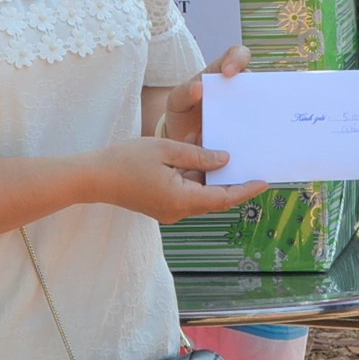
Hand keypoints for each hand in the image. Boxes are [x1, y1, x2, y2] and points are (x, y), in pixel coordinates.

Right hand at [89, 137, 269, 222]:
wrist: (93, 177)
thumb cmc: (126, 160)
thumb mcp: (165, 149)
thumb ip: (198, 155)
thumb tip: (225, 159)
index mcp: (182, 199)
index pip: (223, 198)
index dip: (245, 190)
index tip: (264, 182)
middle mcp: (178, 210)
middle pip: (213, 197)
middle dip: (230, 179)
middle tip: (249, 162)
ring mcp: (169, 210)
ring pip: (199, 193)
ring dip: (209, 174)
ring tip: (220, 149)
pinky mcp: (160, 204)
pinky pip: (185, 191)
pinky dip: (193, 175)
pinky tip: (195, 153)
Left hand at [158, 46, 250, 151]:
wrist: (182, 138)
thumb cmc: (182, 111)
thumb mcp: (177, 101)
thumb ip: (183, 93)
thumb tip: (198, 87)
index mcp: (222, 74)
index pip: (239, 55)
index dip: (238, 59)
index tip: (228, 73)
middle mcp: (239, 89)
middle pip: (258, 82)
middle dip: (258, 89)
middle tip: (247, 105)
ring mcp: (246, 110)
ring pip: (263, 108)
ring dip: (260, 117)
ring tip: (247, 130)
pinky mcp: (247, 131)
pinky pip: (258, 132)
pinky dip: (256, 137)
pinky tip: (246, 147)